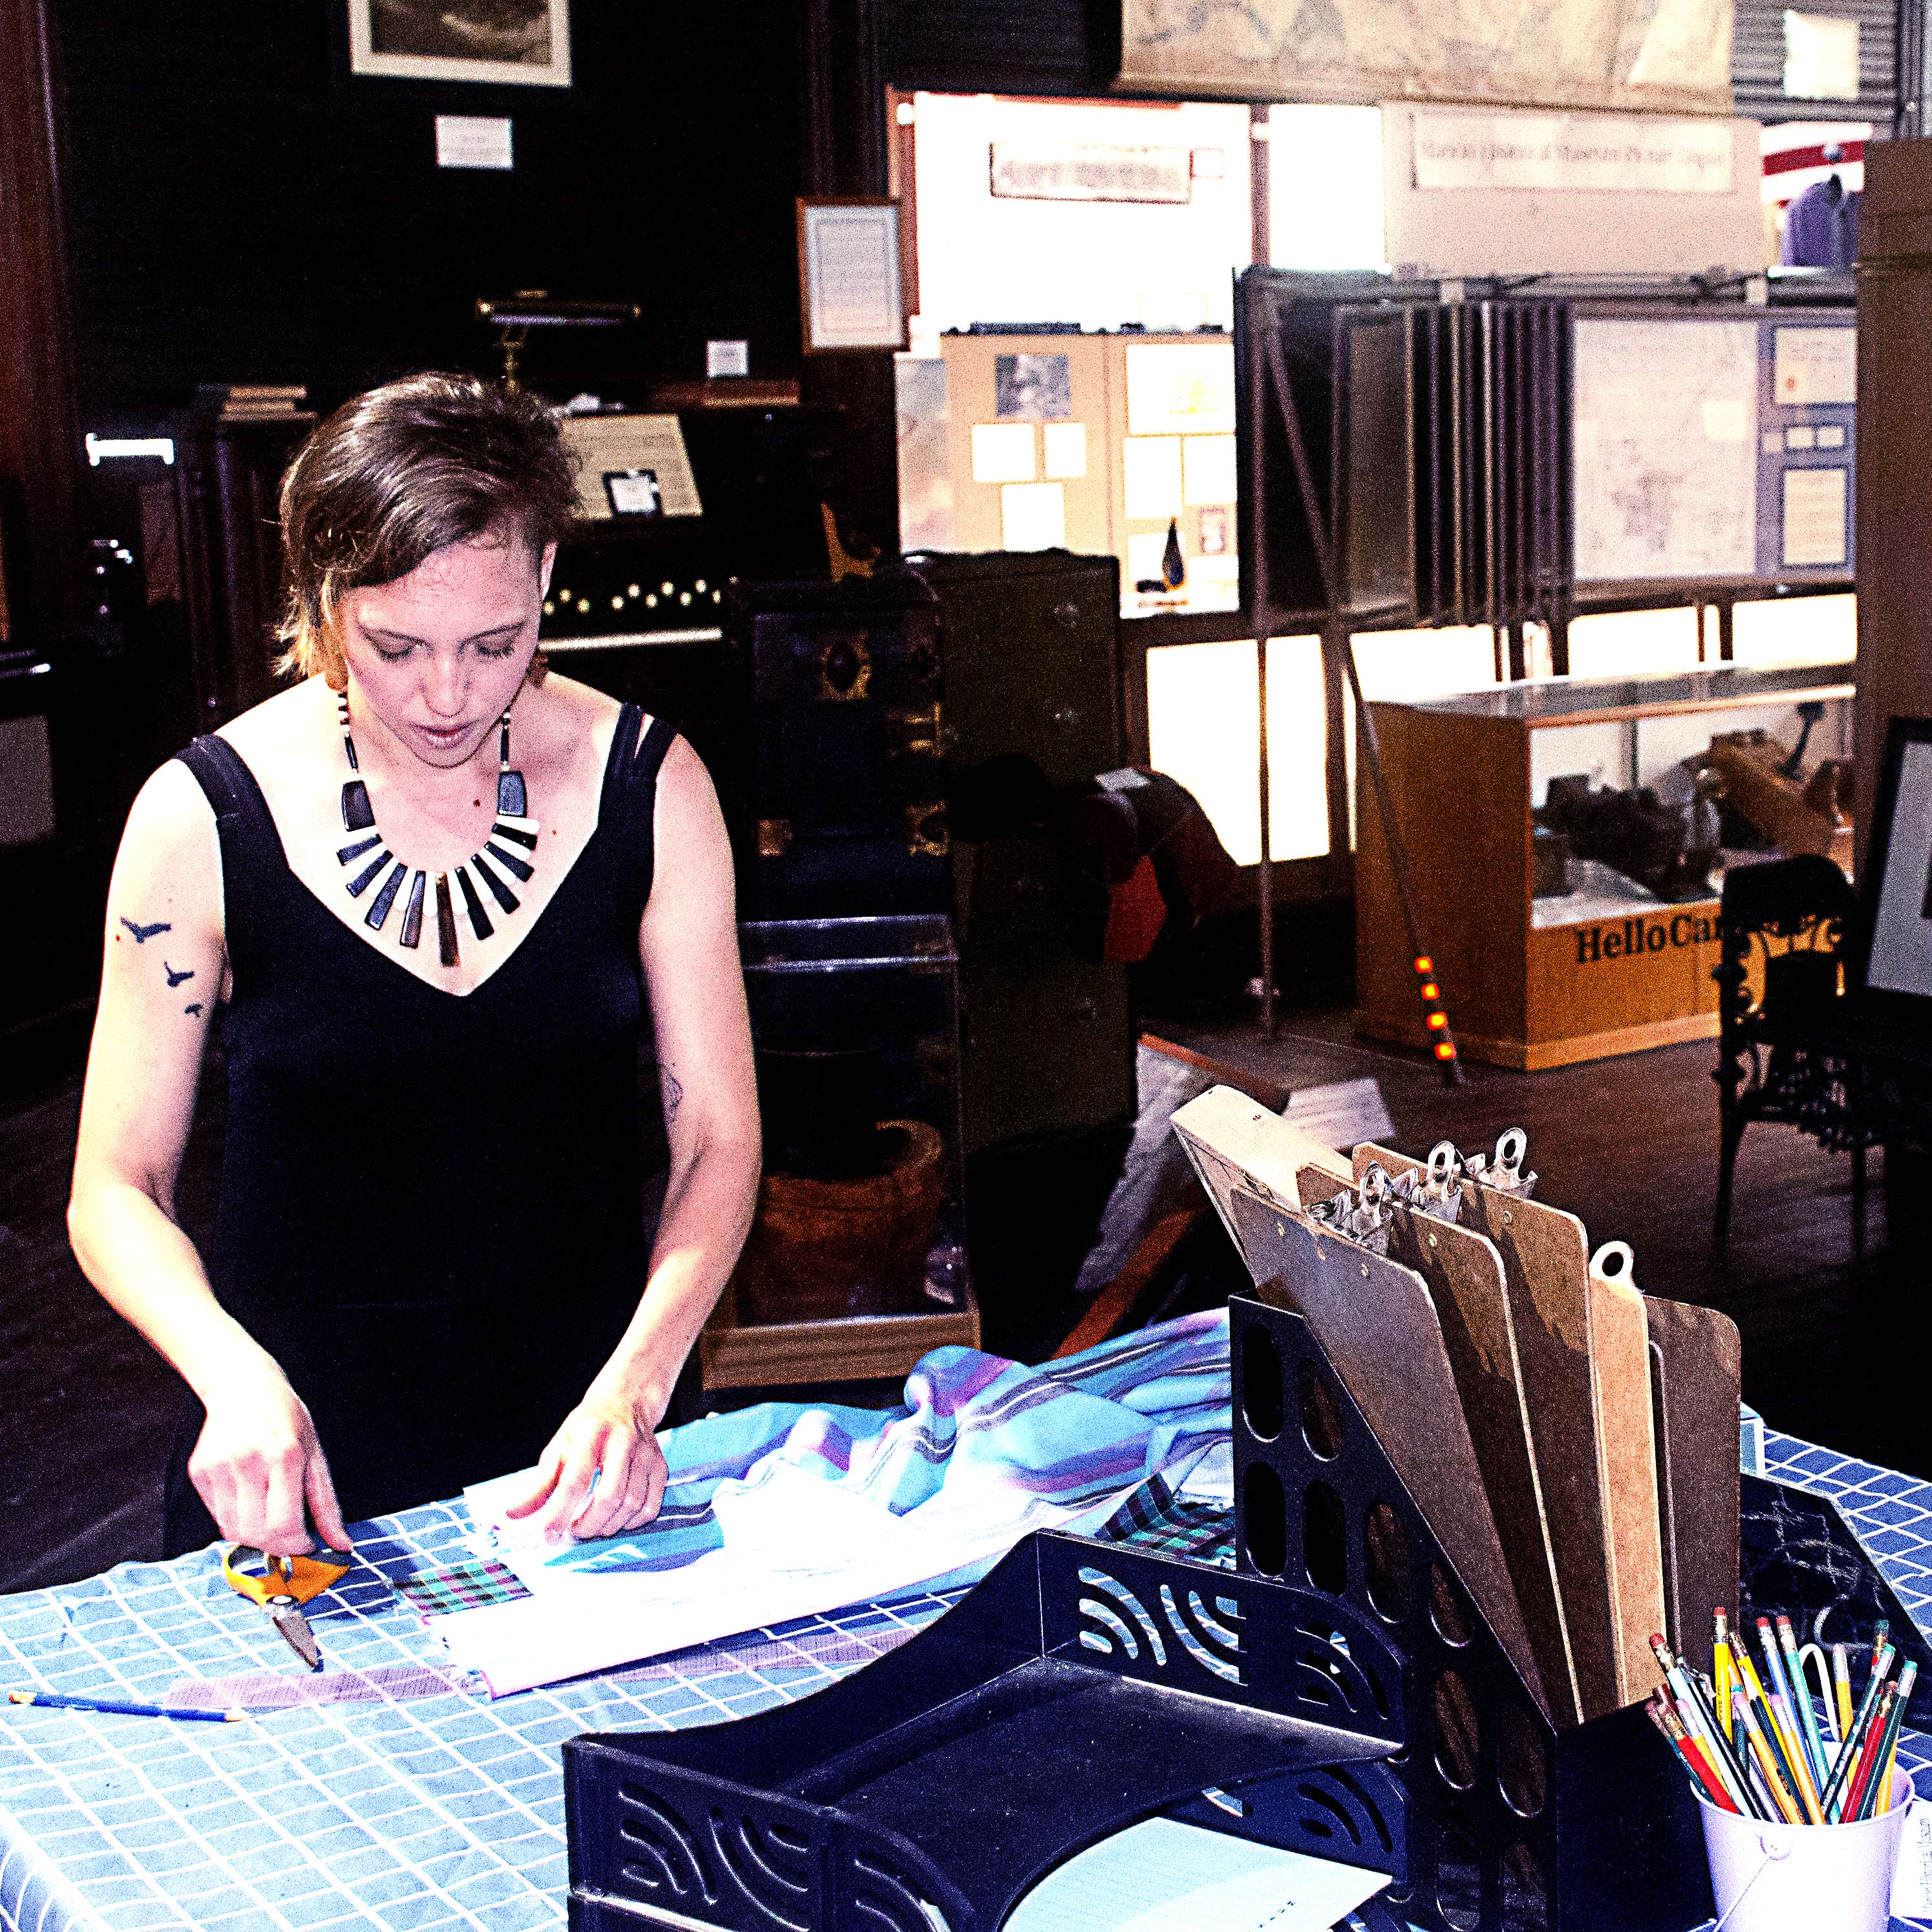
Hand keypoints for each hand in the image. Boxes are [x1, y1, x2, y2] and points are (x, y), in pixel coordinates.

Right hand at [187, 1361, 349, 1555]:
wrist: (243, 1386)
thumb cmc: (286, 1419)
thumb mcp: (315, 1455)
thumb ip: (327, 1504)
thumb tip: (342, 1544)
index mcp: (284, 1455)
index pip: (285, 1524)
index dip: (297, 1545)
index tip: (306, 1544)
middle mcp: (248, 1462)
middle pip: (257, 1534)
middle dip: (277, 1546)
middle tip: (290, 1538)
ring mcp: (219, 1468)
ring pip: (233, 1531)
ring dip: (255, 1537)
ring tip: (270, 1519)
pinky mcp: (200, 1472)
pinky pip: (217, 1516)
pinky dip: (236, 1520)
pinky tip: (249, 1499)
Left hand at [501, 1379, 667, 1541]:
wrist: (626, 1400)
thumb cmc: (587, 1428)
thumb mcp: (558, 1447)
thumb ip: (538, 1484)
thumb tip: (513, 1514)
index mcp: (590, 1435)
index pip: (574, 1480)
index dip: (560, 1512)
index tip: (548, 1536)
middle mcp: (622, 1442)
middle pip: (609, 1496)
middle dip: (588, 1524)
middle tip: (573, 1530)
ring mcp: (646, 1454)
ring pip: (631, 1505)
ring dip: (608, 1526)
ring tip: (592, 1525)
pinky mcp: (660, 1466)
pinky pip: (650, 1506)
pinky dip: (631, 1522)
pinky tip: (616, 1519)